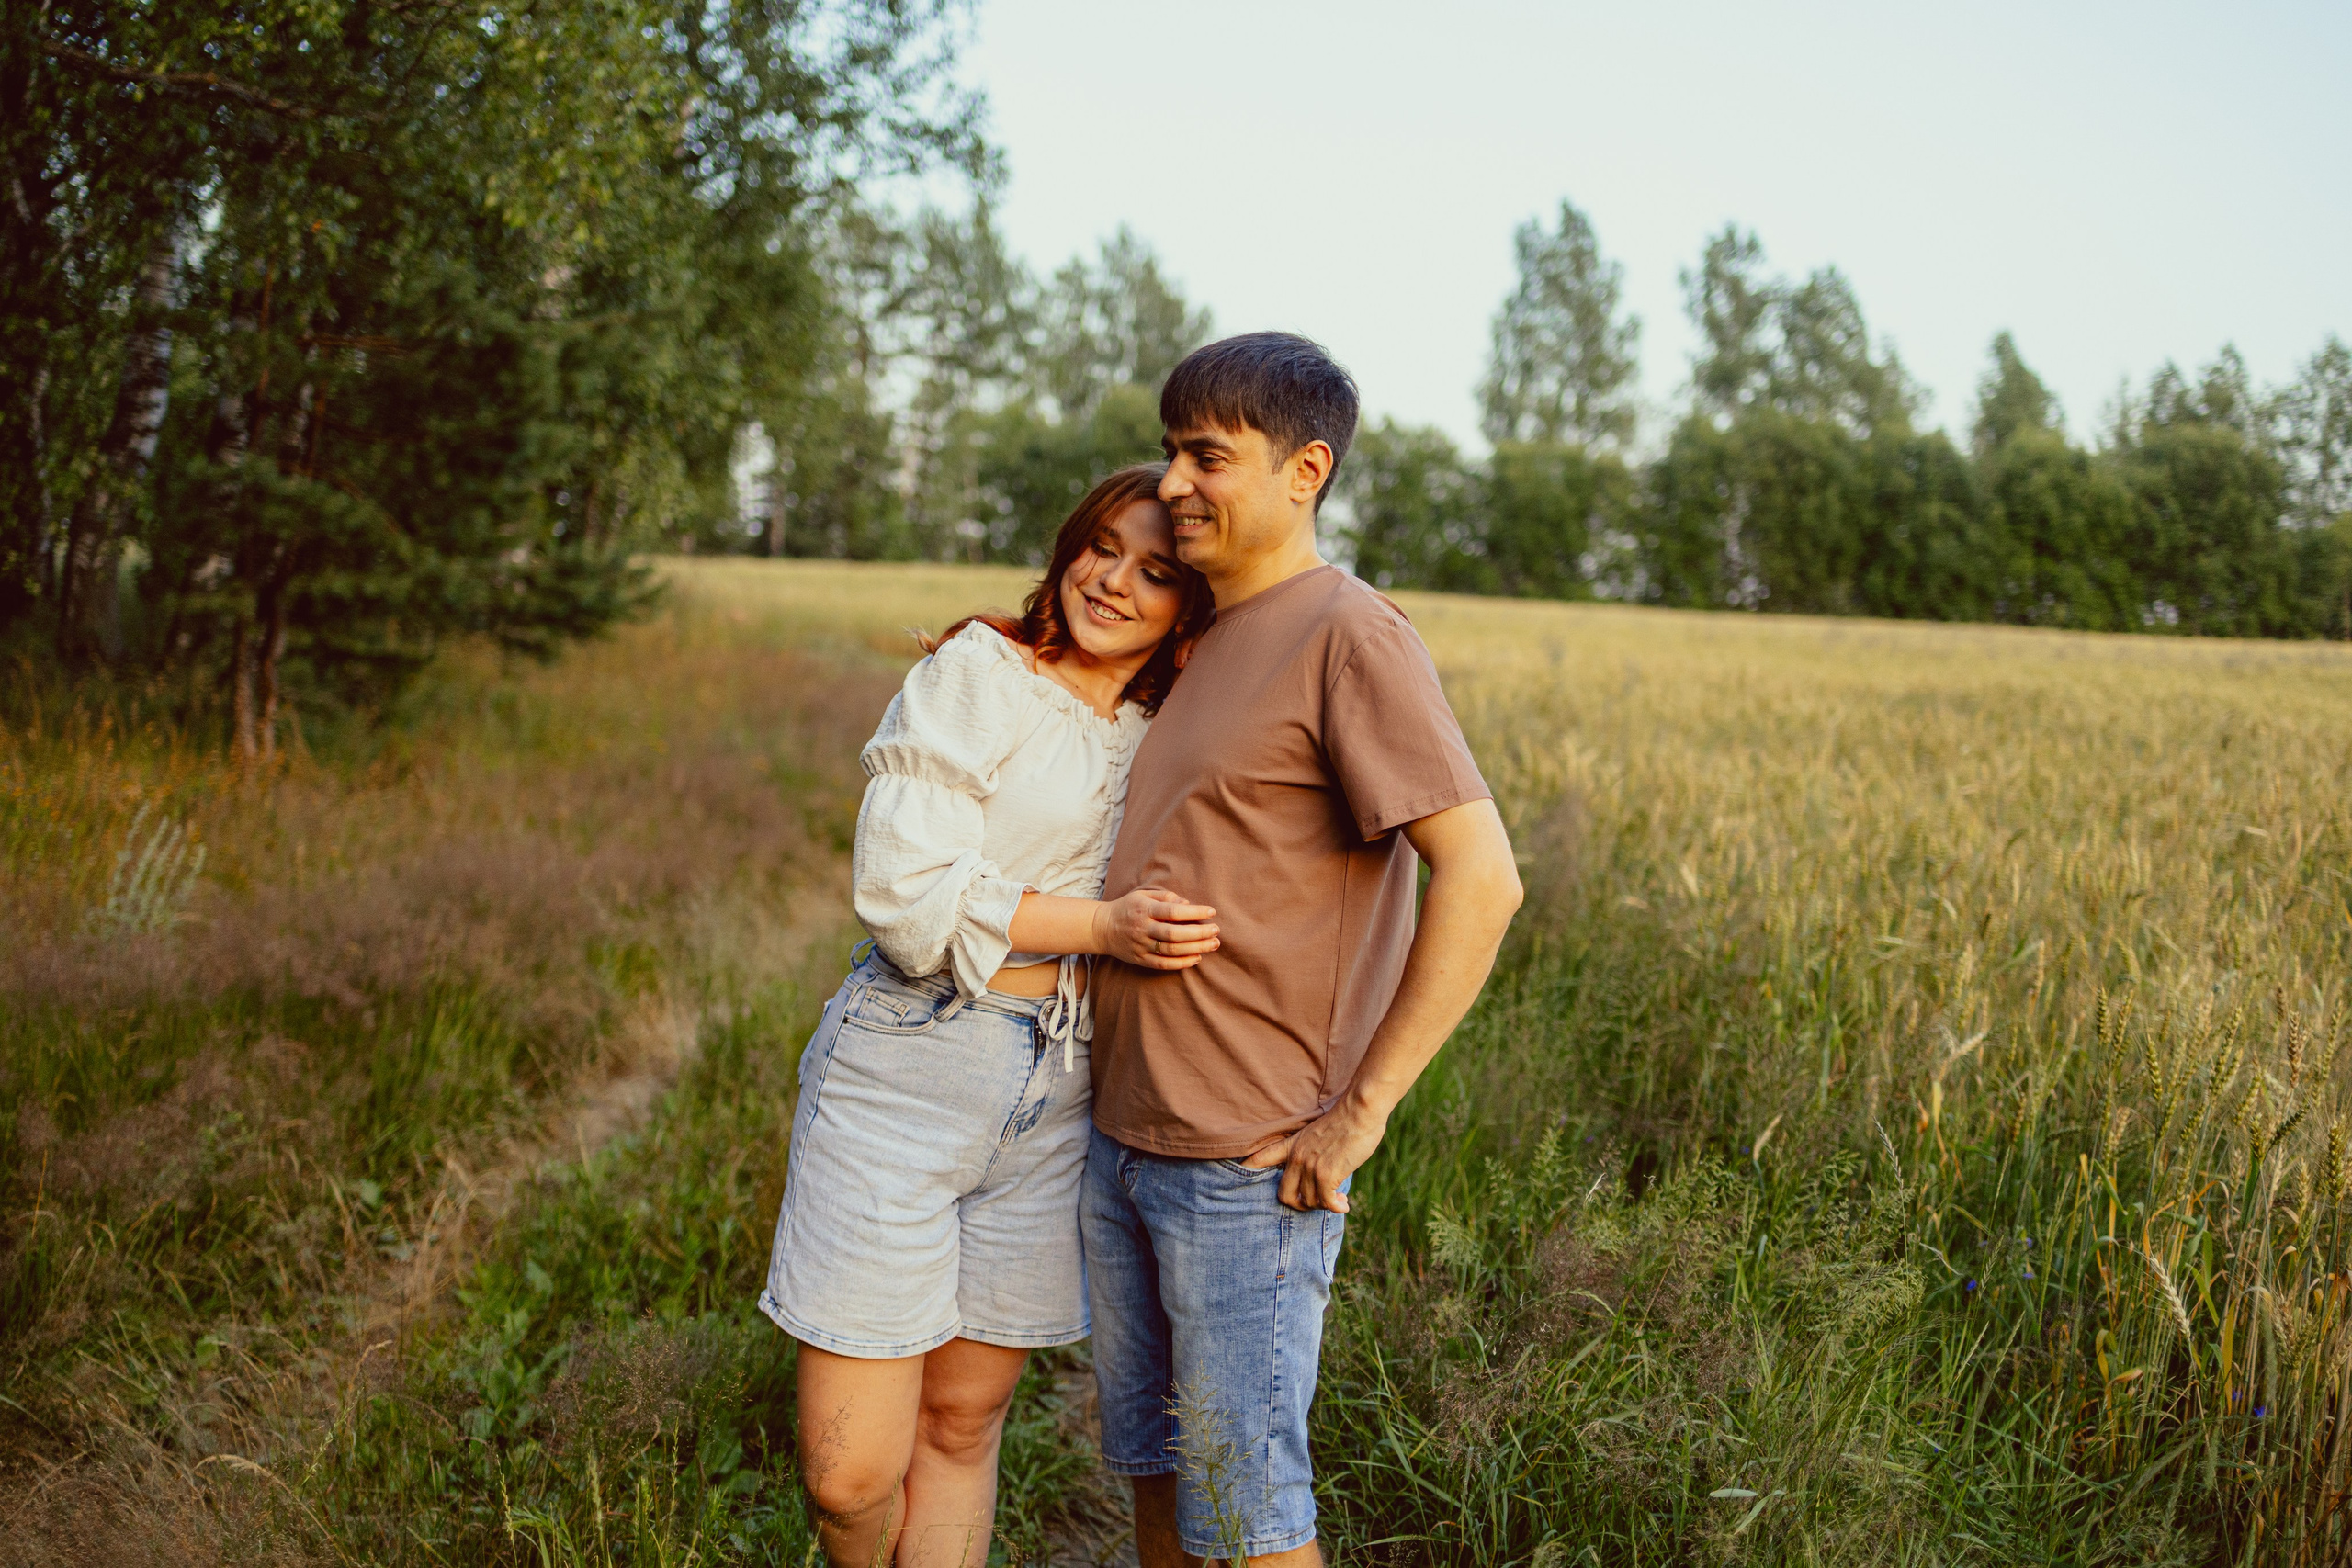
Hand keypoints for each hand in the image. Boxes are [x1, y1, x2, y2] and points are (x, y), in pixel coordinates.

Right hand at [1093, 886, 1218, 969]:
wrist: (1101, 928)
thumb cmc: (1128, 908)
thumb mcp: (1143, 895)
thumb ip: (1165, 897)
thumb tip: (1187, 904)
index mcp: (1144, 909)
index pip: (1173, 912)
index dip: (1194, 913)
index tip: (1211, 912)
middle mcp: (1143, 928)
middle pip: (1175, 934)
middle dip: (1199, 933)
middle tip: (1216, 931)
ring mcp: (1141, 946)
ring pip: (1171, 950)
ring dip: (1195, 948)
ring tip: (1213, 944)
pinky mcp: (1140, 960)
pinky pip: (1163, 964)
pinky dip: (1181, 963)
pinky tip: (1197, 958)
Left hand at [1246, 1095, 1390, 1212]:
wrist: (1359, 1111)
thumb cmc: (1345, 1120)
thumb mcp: (1317, 1133)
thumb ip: (1311, 1151)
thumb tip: (1318, 1172)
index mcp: (1292, 1145)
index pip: (1260, 1158)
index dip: (1248, 1169)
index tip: (1240, 1177)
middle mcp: (1296, 1158)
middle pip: (1285, 1195)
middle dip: (1300, 1205)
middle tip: (1316, 1202)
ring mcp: (1310, 1167)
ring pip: (1308, 1202)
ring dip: (1324, 1206)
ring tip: (1337, 1200)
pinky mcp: (1326, 1175)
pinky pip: (1326, 1203)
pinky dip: (1335, 1208)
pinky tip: (1344, 1205)